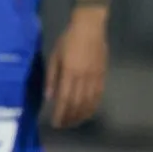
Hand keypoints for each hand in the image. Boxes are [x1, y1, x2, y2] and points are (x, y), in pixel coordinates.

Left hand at [46, 7, 108, 128]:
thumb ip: (52, 76)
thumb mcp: (54, 54)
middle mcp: (82, 77)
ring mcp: (94, 77)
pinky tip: (88, 112)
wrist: (89, 28)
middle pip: (76, 103)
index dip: (60, 113)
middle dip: (70, 117)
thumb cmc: (68, 39)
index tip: (55, 122)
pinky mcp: (102, 76)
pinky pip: (98, 96)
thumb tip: (50, 96)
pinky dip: (93, 107)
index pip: (64, 98)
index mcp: (69, 71)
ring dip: (81, 115)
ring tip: (74, 122)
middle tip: (64, 125)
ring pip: (89, 102)